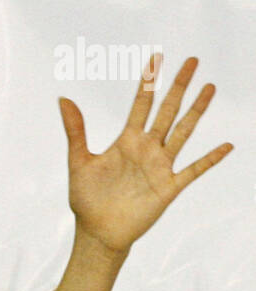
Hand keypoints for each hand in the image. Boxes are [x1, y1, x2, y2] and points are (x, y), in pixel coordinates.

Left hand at [58, 54, 232, 255]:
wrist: (98, 233)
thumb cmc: (87, 200)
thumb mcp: (78, 162)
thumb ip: (75, 131)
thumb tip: (63, 99)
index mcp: (127, 141)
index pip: (141, 104)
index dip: (149, 81)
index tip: (156, 57)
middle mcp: (147, 149)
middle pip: (167, 111)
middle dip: (179, 86)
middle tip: (192, 60)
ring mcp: (160, 167)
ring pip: (183, 132)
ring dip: (196, 111)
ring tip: (209, 87)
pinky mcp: (169, 188)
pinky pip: (194, 170)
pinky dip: (210, 159)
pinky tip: (227, 146)